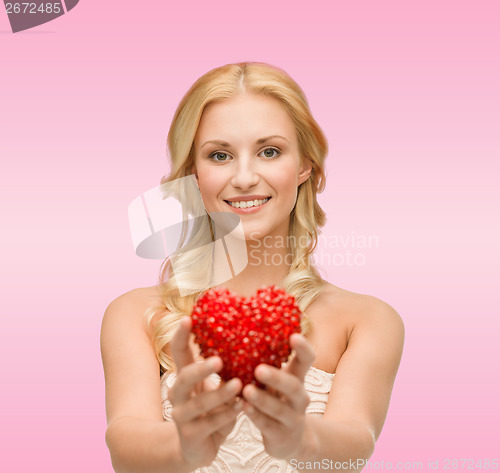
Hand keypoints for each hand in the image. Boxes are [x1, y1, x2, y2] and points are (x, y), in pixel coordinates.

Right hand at [168, 316, 242, 468]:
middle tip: (219, 360)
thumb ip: (224, 368)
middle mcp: (178, 394)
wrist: (198, 447)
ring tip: (238, 385)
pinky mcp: (190, 435)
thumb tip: (245, 336)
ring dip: (220, 393)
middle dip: (201, 368)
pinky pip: (209, 423)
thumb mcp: (216, 386)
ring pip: (198, 403)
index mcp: (185, 376)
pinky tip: (241, 406)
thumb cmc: (212, 409)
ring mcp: (181, 415)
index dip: (181, 335)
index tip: (189, 318)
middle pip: (183, 377)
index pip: (179, 351)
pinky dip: (226, 414)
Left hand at [241, 333, 315, 459]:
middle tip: (259, 369)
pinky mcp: (282, 436)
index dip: (303, 348)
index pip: (307, 360)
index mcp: (298, 378)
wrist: (290, 440)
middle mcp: (299, 397)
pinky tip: (243, 407)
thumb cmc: (277, 400)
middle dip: (277, 378)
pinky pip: (268, 425)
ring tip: (246, 390)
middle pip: (294, 386)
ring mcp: (293, 418)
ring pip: (279, 409)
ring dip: (262, 399)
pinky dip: (255, 416)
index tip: (293, 336)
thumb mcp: (277, 382)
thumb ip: (265, 363)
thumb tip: (237, 333)